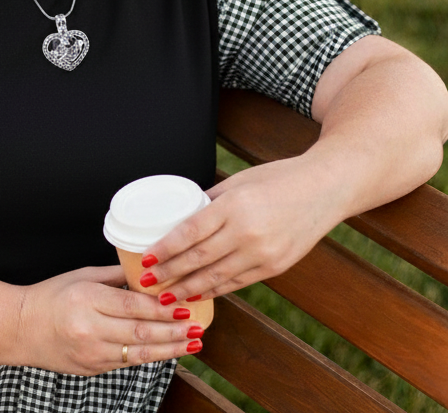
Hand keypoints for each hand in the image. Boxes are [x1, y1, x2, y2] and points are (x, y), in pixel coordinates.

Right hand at [16, 265, 203, 374]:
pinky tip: (167, 351)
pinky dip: (149, 356)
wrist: (20, 328)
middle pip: (141, 331)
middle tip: (197, 328)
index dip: (162, 308)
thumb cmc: (50, 296)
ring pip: (139, 352)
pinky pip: (126, 362)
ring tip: (192, 344)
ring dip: (169, 349)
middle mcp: (90, 327)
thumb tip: (148, 271)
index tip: (184, 306)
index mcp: (87, 299)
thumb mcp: (81, 276)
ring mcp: (91, 352)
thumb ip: (115, 276)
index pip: (132, 305)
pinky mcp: (92, 368)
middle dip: (173, 331)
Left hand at [140, 155, 344, 302]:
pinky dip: (215, 289)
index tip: (147, 258)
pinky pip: (238, 282)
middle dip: (170, 273)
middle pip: (199, 259)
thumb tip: (181, 216)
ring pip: (216, 277)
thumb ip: (210, 200)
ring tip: (166, 294)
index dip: (166, 249)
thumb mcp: (239, 181)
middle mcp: (248, 233)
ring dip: (188, 287)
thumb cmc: (278, 178)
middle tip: (147, 281)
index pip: (190, 232)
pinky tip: (198, 292)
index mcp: (234, 206)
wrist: (325, 189)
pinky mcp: (276, 267)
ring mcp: (263, 254)